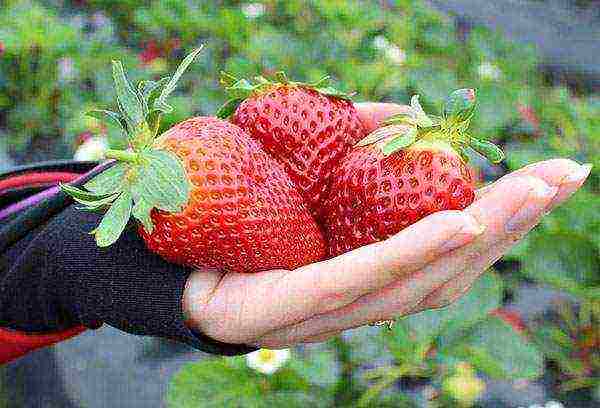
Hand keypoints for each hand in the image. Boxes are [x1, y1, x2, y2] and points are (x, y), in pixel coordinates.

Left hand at [182, 103, 591, 348]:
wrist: (168, 258)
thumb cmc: (244, 217)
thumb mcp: (307, 170)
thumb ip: (356, 145)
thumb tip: (410, 116)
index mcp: (367, 272)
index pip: (447, 249)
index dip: (505, 217)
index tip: (553, 176)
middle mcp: (358, 298)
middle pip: (447, 267)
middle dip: (510, 222)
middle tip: (563, 177)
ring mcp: (326, 312)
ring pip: (415, 280)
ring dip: (477, 238)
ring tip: (524, 198)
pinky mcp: (287, 310)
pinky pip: (354, 281)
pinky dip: (407, 254)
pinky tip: (452, 226)